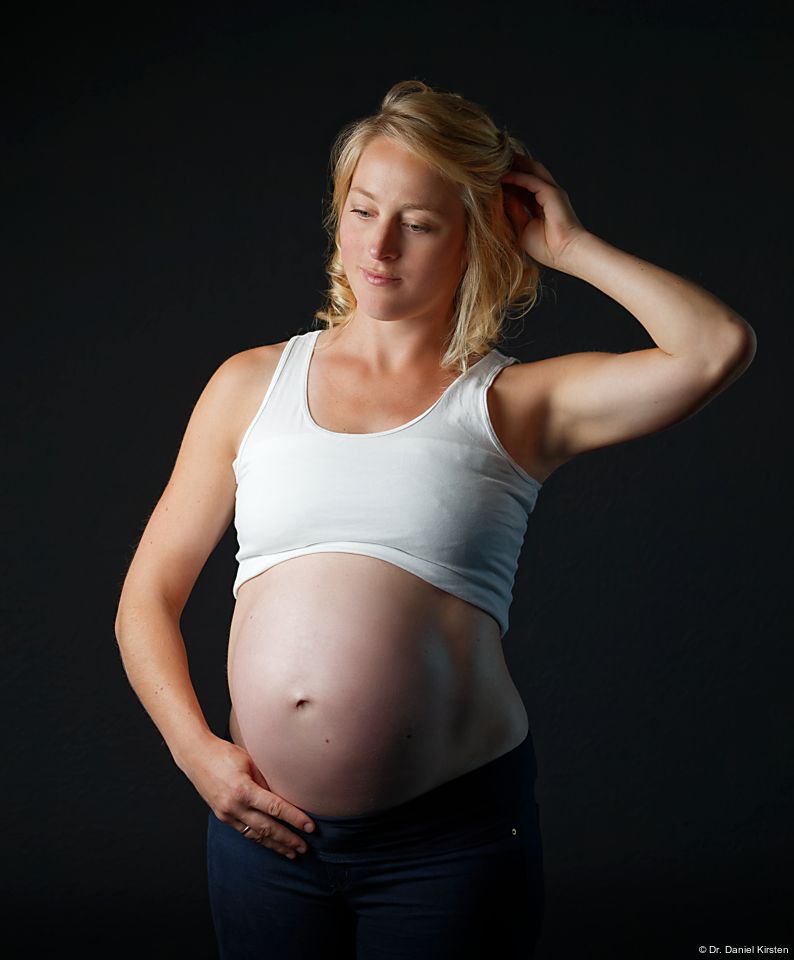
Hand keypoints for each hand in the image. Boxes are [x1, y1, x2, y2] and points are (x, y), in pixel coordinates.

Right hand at [180, 731, 314, 859]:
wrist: (196, 756)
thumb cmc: (224, 753)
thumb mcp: (250, 762)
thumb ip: (266, 781)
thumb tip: (284, 797)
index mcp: (244, 790)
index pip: (276, 808)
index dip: (295, 819)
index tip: (310, 827)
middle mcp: (234, 806)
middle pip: (267, 828)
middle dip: (288, 839)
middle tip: (305, 848)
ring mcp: (227, 814)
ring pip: (256, 835)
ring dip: (275, 845)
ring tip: (292, 852)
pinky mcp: (222, 816)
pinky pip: (245, 831)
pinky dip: (260, 839)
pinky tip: (271, 843)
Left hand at [500, 155, 588, 270]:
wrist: (567, 253)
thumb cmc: (548, 248)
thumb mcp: (522, 229)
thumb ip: (513, 213)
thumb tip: (501, 200)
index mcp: (542, 204)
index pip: (523, 187)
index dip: (508, 182)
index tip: (490, 180)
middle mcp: (548, 194)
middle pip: (528, 174)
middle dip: (512, 167)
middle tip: (492, 163)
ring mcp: (551, 191)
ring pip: (531, 171)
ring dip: (515, 166)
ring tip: (496, 162)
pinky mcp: (551, 192)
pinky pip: (531, 180)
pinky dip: (517, 176)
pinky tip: (503, 176)